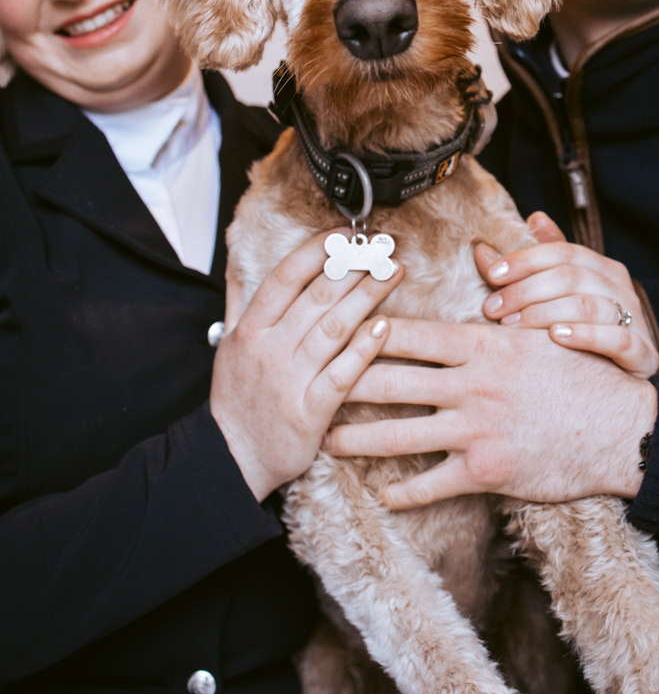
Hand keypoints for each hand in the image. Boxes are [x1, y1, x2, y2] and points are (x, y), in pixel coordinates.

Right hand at [211, 230, 402, 500]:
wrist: (230, 458)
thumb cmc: (237, 399)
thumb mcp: (229, 344)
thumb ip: (238, 300)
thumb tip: (238, 258)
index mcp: (250, 329)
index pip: (287, 276)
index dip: (319, 250)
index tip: (347, 235)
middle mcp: (270, 349)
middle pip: (319, 296)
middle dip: (356, 266)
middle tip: (384, 249)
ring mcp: (290, 380)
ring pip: (335, 328)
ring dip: (368, 296)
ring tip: (393, 273)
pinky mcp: (310, 412)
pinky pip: (342, 374)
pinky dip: (364, 348)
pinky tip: (385, 327)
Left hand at [323, 319, 656, 509]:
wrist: (623, 429)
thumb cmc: (585, 373)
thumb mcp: (545, 327)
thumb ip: (505, 303)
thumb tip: (481, 259)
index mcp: (482, 346)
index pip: (410, 335)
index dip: (367, 332)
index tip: (336, 327)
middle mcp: (471, 385)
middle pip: (391, 382)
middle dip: (343, 384)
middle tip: (307, 385)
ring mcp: (476, 430)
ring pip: (400, 437)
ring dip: (357, 442)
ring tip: (324, 443)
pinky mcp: (486, 471)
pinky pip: (432, 484)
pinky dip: (402, 494)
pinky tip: (378, 497)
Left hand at [474, 211, 658, 378]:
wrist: (615, 389)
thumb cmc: (575, 337)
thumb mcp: (549, 301)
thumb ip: (521, 278)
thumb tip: (482, 248)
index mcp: (601, 268)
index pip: (562, 251)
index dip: (525, 260)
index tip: (492, 274)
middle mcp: (620, 288)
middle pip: (571, 276)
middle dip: (525, 291)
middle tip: (493, 309)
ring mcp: (636, 320)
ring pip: (588, 305)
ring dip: (545, 313)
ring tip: (512, 325)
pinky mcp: (643, 354)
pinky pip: (618, 339)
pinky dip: (586, 335)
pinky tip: (557, 337)